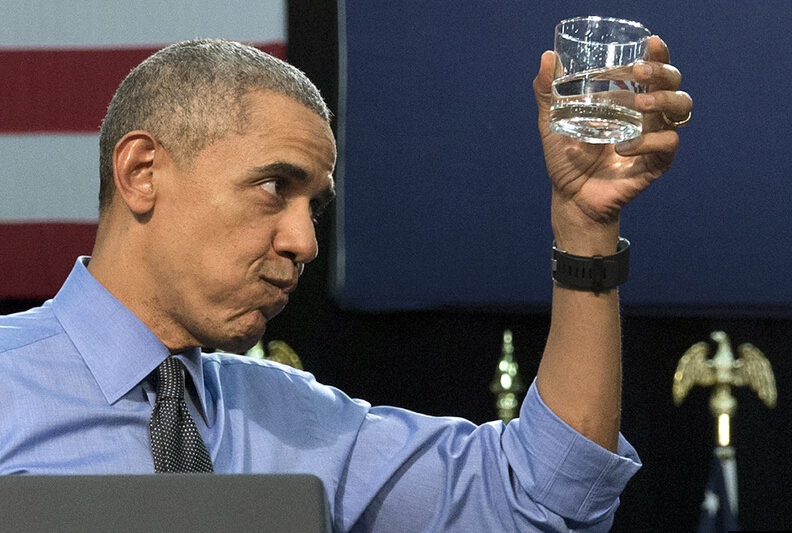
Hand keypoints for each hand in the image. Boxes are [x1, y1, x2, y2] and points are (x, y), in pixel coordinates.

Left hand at [534, 36, 692, 251]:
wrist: (569, 197)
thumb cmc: (565, 158)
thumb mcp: (551, 122)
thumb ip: (547, 92)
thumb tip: (546, 57)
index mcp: (628, 99)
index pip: (653, 70)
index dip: (658, 54)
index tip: (650, 43)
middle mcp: (647, 115)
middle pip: (673, 83)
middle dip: (662, 71)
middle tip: (638, 71)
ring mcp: (654, 138)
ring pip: (681, 109)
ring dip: (664, 100)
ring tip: (639, 103)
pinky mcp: (656, 163)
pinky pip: (667, 144)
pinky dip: (647, 142)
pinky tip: (622, 147)